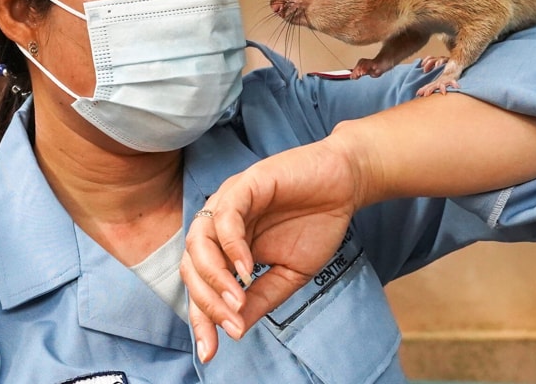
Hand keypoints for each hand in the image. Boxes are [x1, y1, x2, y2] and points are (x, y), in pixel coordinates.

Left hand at [180, 136, 363, 362]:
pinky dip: (231, 246)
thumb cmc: (316, 224)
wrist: (345, 185)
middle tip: (230, 325)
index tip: (210, 351)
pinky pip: (225, 216)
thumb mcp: (288, 274)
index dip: (202, 318)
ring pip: (198, 241)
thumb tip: (234, 330)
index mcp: (226, 245)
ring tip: (236, 301)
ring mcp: (229, 202)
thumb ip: (259, 298)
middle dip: (205, 302)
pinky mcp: (246, 184)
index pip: (200, 284)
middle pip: (191, 266)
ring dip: (214, 277)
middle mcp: (219, 224)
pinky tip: (248, 269)